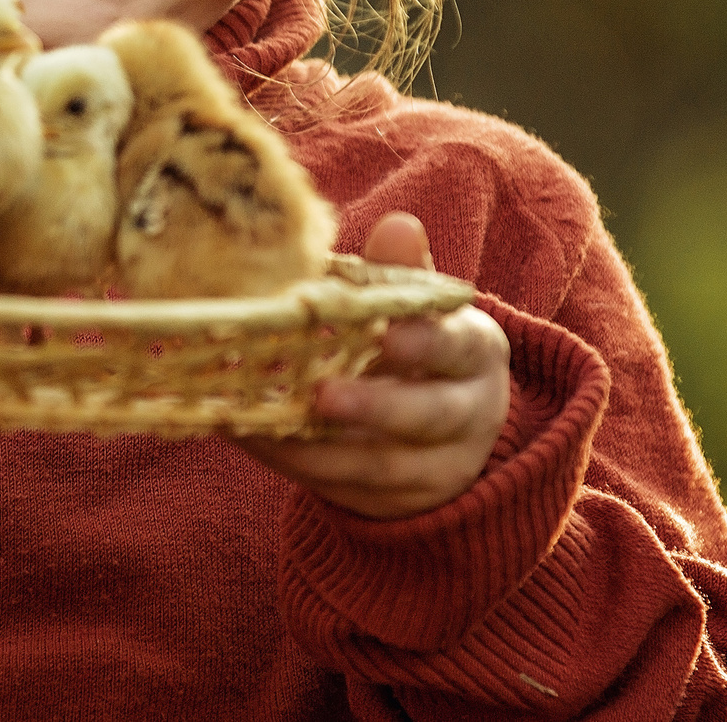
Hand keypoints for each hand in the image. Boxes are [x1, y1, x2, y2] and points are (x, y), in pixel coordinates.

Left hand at [235, 213, 509, 519]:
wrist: (446, 431)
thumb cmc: (419, 344)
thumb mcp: (422, 308)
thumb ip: (404, 272)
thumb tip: (398, 224)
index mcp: (475, 353)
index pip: (456, 347)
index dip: (423, 344)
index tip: (385, 335)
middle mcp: (468, 415)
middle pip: (427, 416)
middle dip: (374, 408)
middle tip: (321, 395)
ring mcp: (435, 469)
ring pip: (381, 466)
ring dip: (321, 449)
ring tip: (263, 422)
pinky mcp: (394, 503)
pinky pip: (343, 489)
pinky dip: (295, 464)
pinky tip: (251, 435)